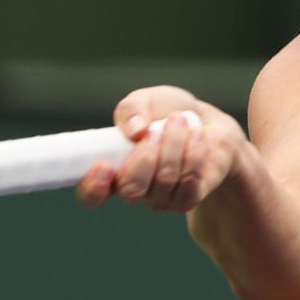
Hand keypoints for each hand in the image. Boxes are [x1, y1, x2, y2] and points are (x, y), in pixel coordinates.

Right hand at [75, 86, 245, 212]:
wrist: (207, 123)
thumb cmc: (167, 113)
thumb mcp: (146, 101)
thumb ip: (131, 109)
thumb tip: (134, 129)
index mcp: (112, 168)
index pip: (92, 194)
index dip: (94, 187)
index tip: (103, 165)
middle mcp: (133, 188)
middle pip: (131, 189)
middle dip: (146, 157)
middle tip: (156, 130)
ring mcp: (160, 198)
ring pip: (164, 182)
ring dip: (174, 145)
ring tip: (181, 120)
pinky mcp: (188, 198)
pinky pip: (190, 183)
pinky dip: (195, 154)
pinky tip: (199, 136)